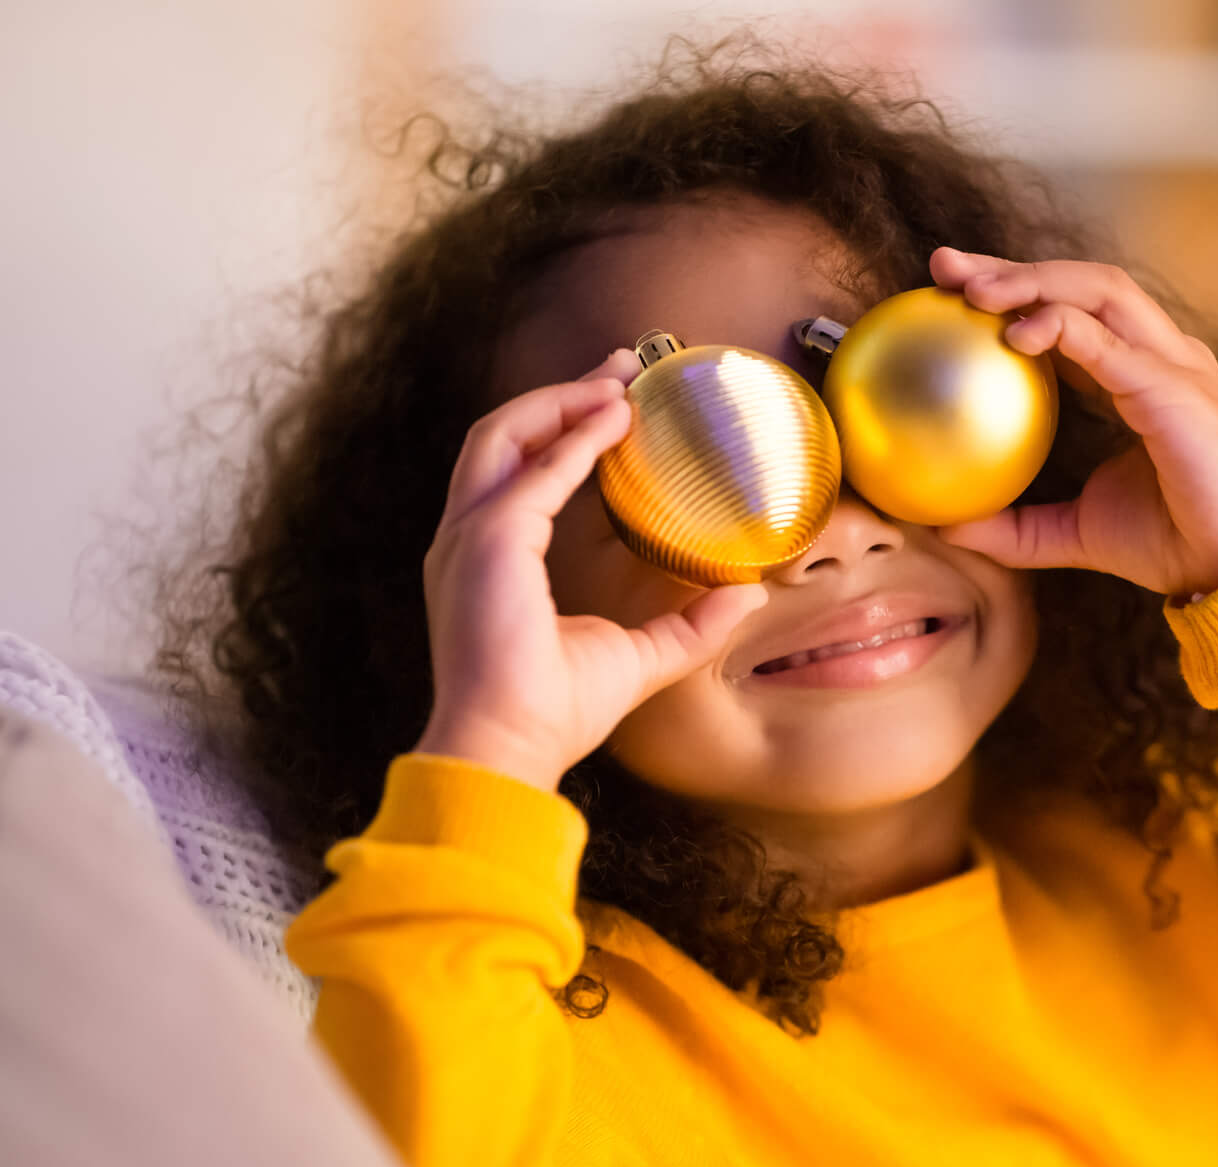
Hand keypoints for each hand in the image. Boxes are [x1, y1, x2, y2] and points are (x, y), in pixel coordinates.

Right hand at [415, 348, 769, 790]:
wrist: (507, 747)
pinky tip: (617, 421)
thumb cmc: (553, 712)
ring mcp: (469, 537)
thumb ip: (691, 625)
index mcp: (488, 560)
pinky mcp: (488, 541)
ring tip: (620, 383)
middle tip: (624, 368)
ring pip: (504, 435)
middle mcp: (467, 539)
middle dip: (561, 393)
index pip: (518, 470)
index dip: (563, 428)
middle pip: (504, 436)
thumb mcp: (639, 658)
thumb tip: (749, 595)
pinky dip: (575, 439)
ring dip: (562, 400)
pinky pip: (536, 471)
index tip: (616, 404)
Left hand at [928, 246, 1217, 600]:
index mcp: (1138, 375)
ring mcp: (1172, 363)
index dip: (1012, 292)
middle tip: (945, 266)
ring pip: (1101, 290)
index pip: (1070, 313)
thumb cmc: (1174, 542)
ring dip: (1035, 280)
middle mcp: (1158, 355)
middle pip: (1081, 283)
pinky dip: (1064, 326)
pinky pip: (1113, 343)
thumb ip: (1014, 528)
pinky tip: (1017, 334)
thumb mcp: (1073, 534)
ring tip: (975, 292)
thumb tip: (947, 527)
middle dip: (1012, 266)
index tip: (949, 292)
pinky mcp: (1177, 389)